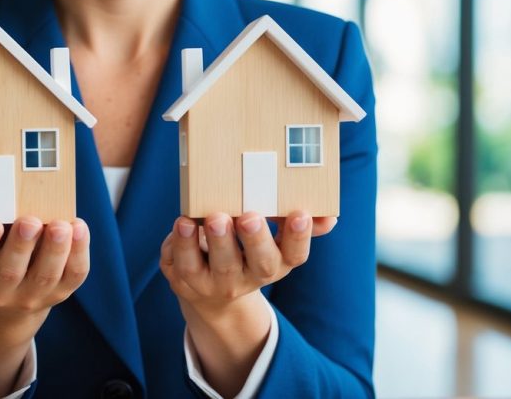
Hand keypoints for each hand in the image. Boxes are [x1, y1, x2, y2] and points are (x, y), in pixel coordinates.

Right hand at [0, 217, 89, 344]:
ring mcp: (32, 295)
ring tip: (62, 225)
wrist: (3, 313)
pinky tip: (79, 227)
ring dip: (55, 250)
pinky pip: (72, 276)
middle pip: (10, 271)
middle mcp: (0, 291)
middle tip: (30, 220)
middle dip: (22, 245)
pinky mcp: (59, 293)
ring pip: (45, 276)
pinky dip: (79, 254)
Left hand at [159, 211, 336, 395]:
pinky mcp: (186, 281)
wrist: (210, 296)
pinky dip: (181, 243)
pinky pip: (182, 263)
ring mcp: (216, 284)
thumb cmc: (243, 253)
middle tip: (249, 216)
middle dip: (254, 240)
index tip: (300, 214)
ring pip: (218, 266)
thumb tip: (329, 217)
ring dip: (216, 241)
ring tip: (212, 217)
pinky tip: (183, 223)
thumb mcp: (270, 244)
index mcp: (275, 263)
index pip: (294, 255)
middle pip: (258, 264)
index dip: (299, 237)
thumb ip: (295, 228)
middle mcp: (248, 278)